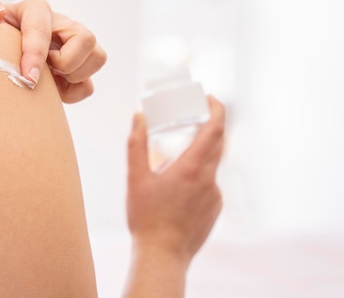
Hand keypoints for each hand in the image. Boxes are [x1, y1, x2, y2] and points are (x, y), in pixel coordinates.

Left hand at [0, 0, 106, 102]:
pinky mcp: (77, 68)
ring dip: (74, 75)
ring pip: (97, 58)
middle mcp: (60, 24)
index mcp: (35, 10)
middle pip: (86, 38)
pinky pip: (88, 85)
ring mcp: (73, 46)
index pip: (43, 25)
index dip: (37, 53)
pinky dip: (71, 92)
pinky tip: (50, 90)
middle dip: (65, 62)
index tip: (27, 77)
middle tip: (42, 72)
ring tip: (48, 80)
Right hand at [126, 96, 224, 264]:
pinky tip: (177, 189)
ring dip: (199, 155)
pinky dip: (198, 176)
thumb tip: (138, 117)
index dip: (217, 110)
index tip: (212, 99)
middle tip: (193, 118)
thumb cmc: (147, 218)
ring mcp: (215, 196)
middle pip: (218, 144)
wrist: (162, 255)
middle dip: (209, 127)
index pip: (215, 131)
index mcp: (192, 168)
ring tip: (173, 163)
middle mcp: (209, 180)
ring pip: (212, 165)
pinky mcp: (214, 209)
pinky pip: (209, 184)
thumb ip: (136, 144)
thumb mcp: (135, 178)